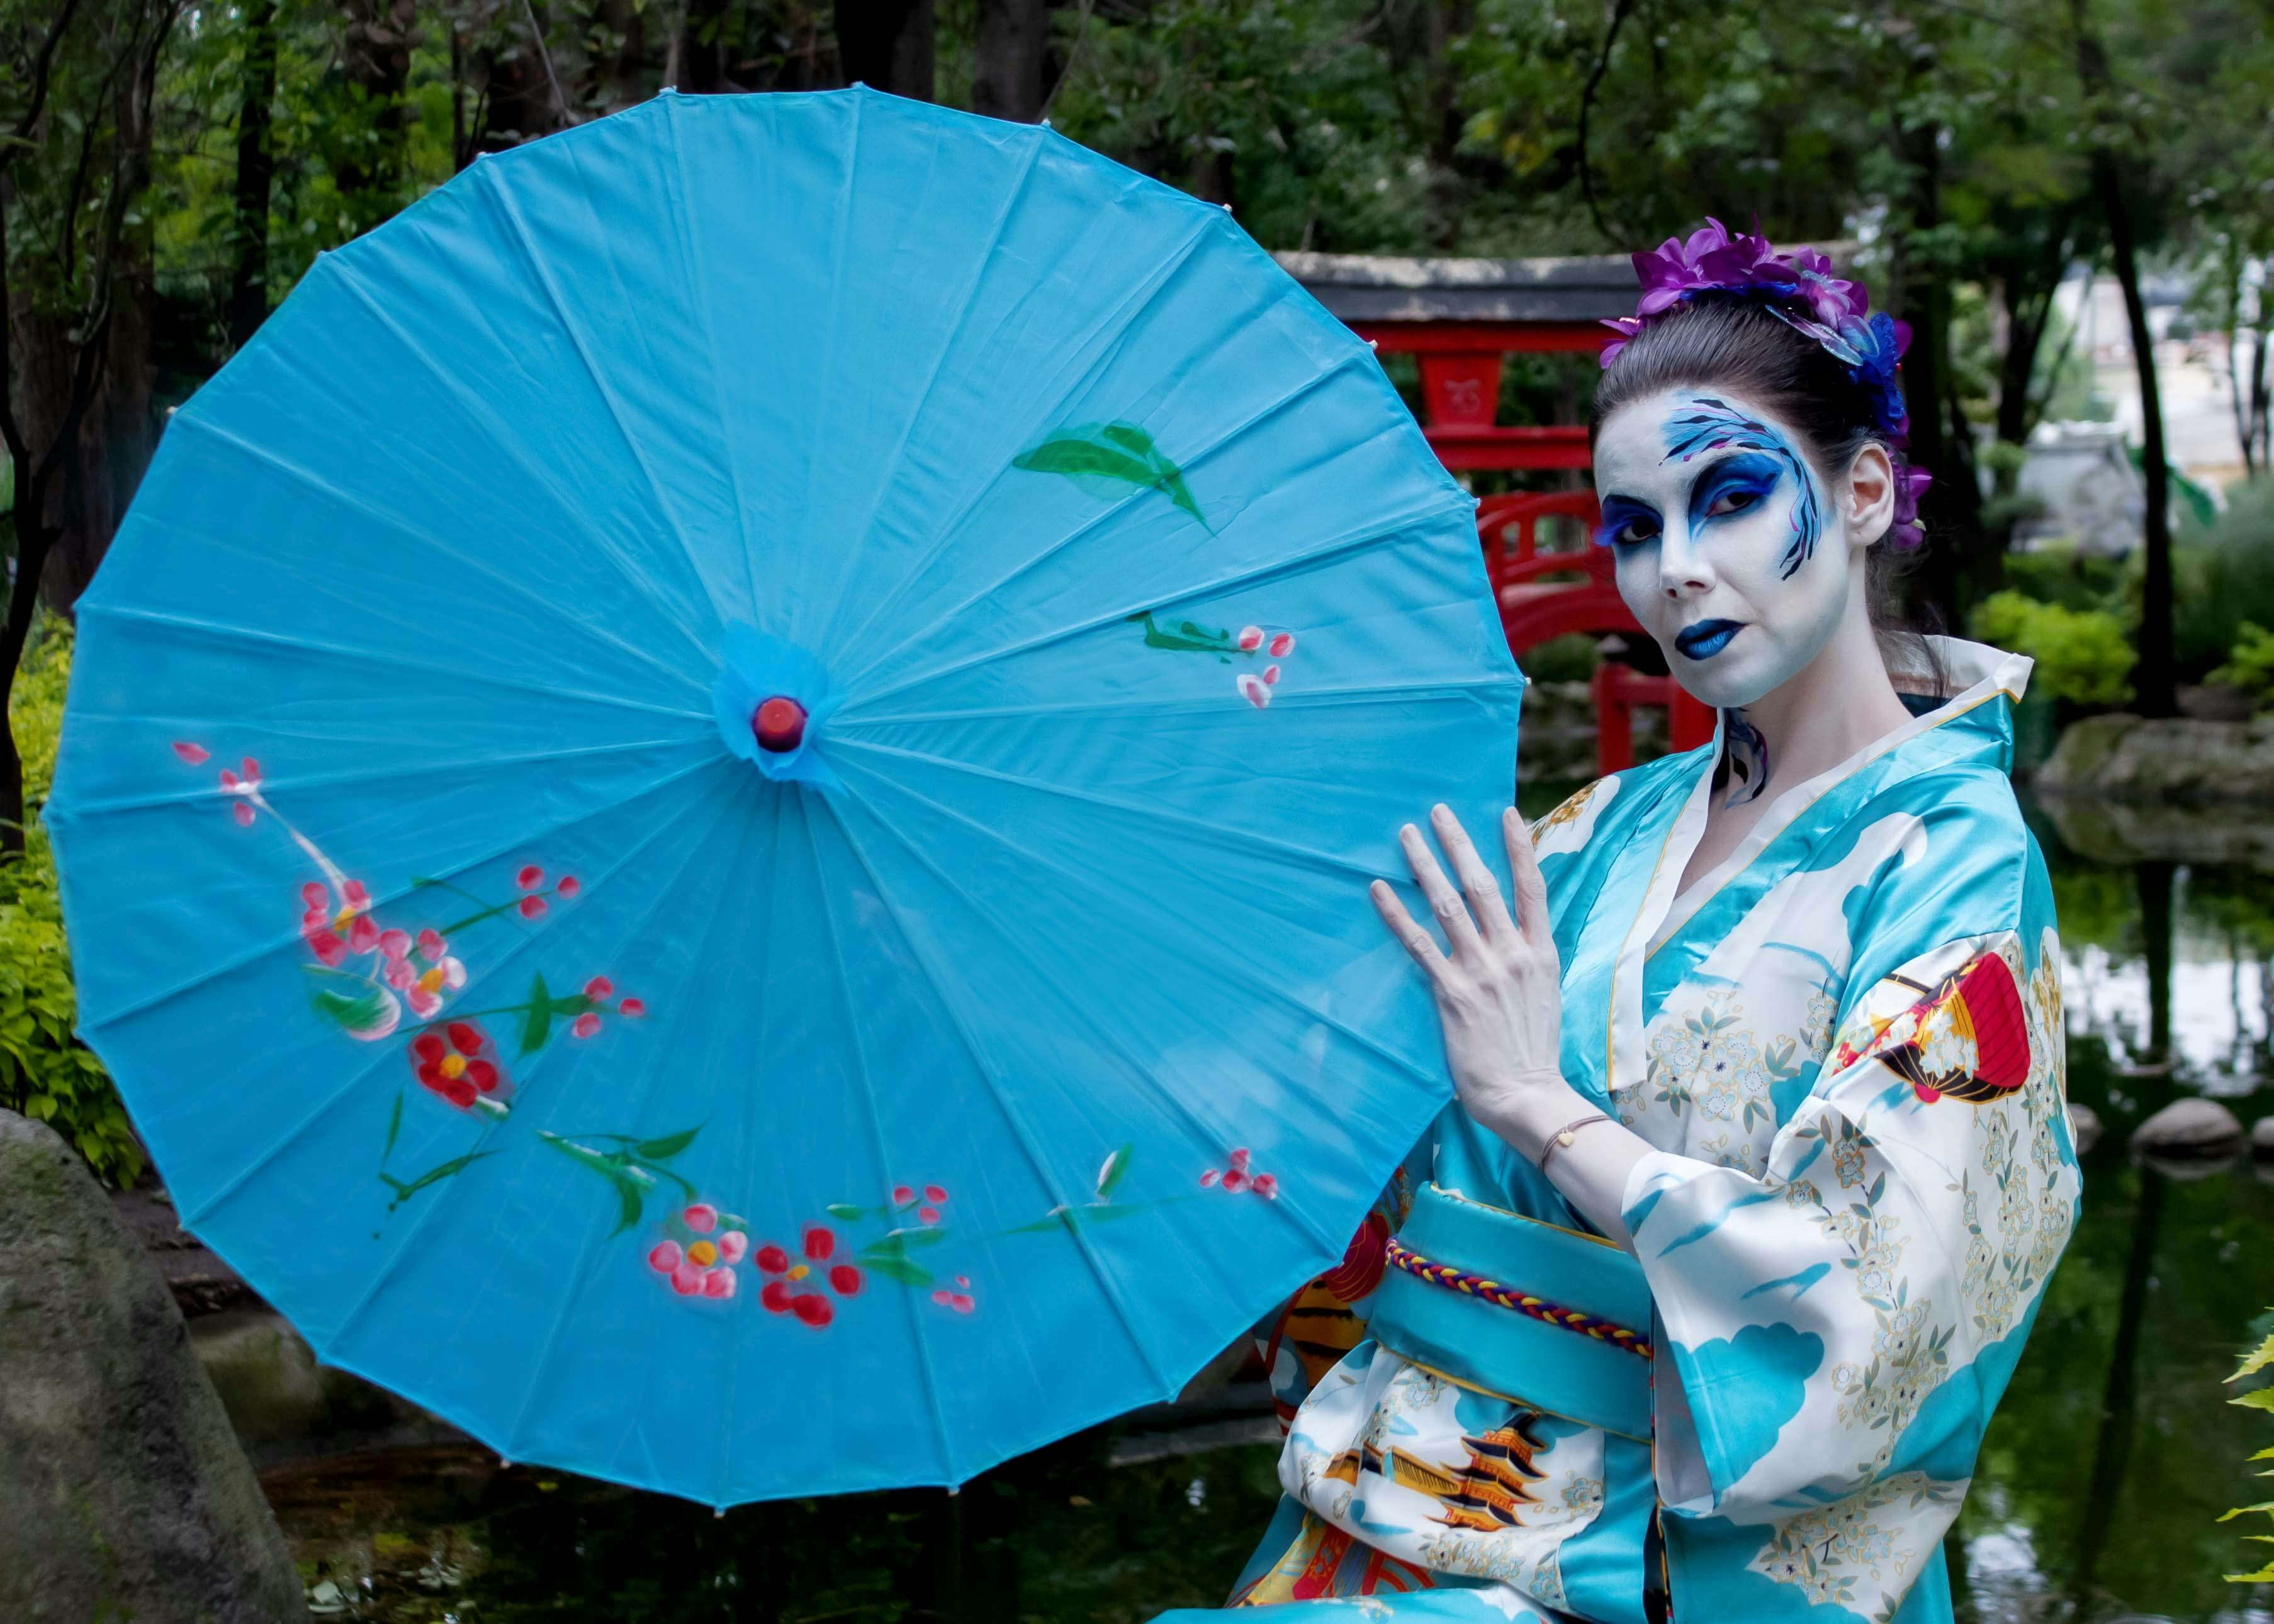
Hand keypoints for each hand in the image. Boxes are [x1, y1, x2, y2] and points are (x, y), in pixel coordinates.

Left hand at [1370, 804, 1567, 1152]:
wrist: (1527, 1095)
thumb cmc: (1533, 1053)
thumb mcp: (1544, 996)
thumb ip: (1526, 962)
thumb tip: (1509, 937)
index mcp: (1540, 955)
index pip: (1532, 889)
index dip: (1519, 848)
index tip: (1505, 812)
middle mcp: (1512, 955)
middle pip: (1483, 885)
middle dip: (1459, 843)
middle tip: (1437, 811)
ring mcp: (1482, 971)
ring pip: (1449, 904)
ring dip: (1426, 865)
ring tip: (1406, 835)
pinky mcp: (1452, 993)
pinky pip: (1419, 943)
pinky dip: (1397, 914)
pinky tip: (1379, 890)